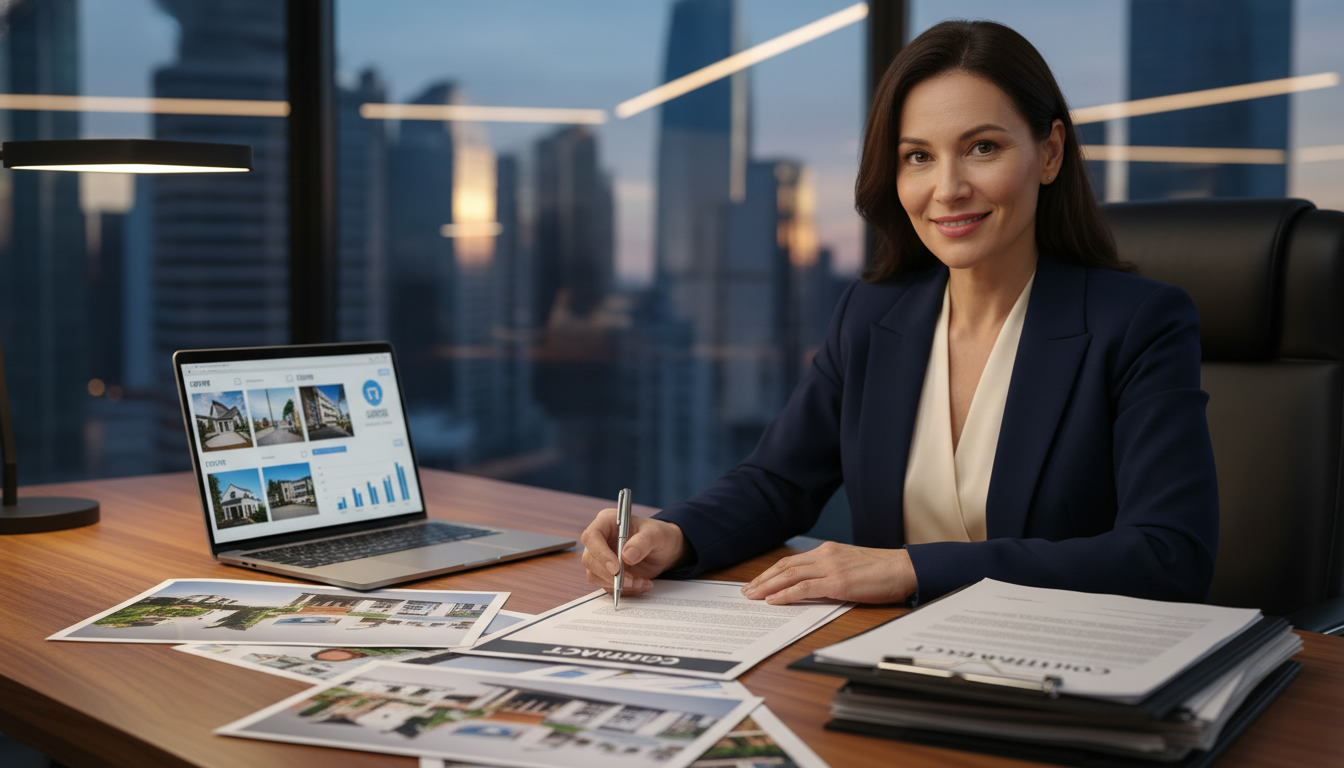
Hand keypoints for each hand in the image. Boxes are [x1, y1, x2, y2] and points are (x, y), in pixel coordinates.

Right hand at [581, 509, 689, 596]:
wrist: (664, 550)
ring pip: (594, 575)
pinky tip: (641, 584)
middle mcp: (600, 539)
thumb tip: (627, 556)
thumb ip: (643, 542)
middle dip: (608, 574)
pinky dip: (623, 589)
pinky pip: (606, 585)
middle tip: (631, 580)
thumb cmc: (658, 536)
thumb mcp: (656, 535)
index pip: (591, 536)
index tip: (616, 568)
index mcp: (607, 522)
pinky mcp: (606, 572)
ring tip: (640, 582)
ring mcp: (601, 557)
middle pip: (589, 559)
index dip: (600, 553)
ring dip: (616, 584)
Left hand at [740, 541, 917, 604]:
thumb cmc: (883, 570)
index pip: (791, 561)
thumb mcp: (851, 565)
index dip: (771, 572)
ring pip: (789, 576)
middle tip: (746, 591)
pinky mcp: (838, 583)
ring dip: (767, 587)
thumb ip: (830, 570)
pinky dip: (786, 594)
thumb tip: (812, 585)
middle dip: (763, 580)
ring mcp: (831, 568)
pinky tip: (774, 600)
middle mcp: (825, 555)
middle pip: (785, 567)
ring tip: (753, 596)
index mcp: (828, 550)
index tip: (758, 582)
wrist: (905, 568)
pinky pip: (804, 588)